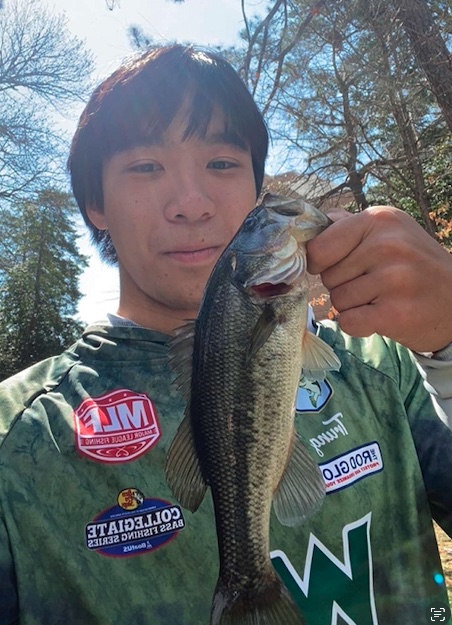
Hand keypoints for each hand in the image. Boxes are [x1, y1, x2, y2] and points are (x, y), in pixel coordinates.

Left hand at [306, 206, 451, 352]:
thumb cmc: (415, 265)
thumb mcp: (390, 232)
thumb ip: (351, 226)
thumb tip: (316, 222)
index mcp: (380, 220)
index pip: (320, 246)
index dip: (320, 262)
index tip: (336, 266)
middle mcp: (388, 245)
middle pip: (328, 277)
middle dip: (343, 285)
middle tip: (373, 284)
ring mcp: (394, 279)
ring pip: (338, 301)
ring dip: (353, 306)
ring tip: (380, 299)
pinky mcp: (396, 313)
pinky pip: (348, 322)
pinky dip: (358, 325)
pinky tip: (380, 316)